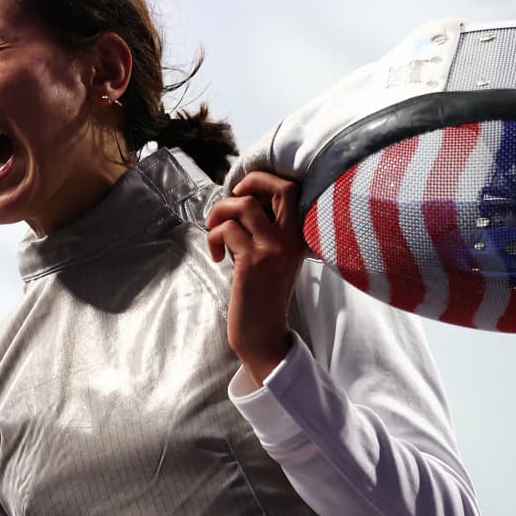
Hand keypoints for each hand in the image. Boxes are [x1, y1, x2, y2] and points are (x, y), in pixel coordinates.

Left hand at [205, 171, 305, 384]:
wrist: (263, 334)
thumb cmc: (263, 295)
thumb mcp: (276, 258)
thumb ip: (267, 230)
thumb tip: (242, 200)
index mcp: (301, 237)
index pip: (292, 189)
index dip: (264, 181)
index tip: (244, 193)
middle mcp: (293, 240)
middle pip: (279, 187)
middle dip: (249, 181)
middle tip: (232, 197)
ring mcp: (274, 250)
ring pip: (244, 205)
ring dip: (221, 211)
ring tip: (214, 229)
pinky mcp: (252, 263)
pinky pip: (227, 230)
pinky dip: (214, 236)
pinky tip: (216, 255)